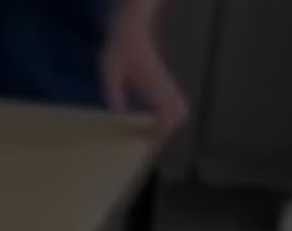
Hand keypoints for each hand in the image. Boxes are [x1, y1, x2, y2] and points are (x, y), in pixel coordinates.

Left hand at [102, 10, 188, 135]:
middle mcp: (165, 84)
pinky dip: (166, 113)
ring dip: (169, 122)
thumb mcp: (110, 72)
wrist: (131, 30)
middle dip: (168, 129)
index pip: (168, 112)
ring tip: (149, 132)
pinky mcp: (163, 80)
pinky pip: (173, 100)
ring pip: (180, 106)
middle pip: (181, 112)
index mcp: (154, 84)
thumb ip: (114, 93)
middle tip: (149, 139)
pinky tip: (148, 118)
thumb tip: (118, 115)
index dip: (161, 129)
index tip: (147, 139)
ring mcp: (166, 82)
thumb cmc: (120, 49)